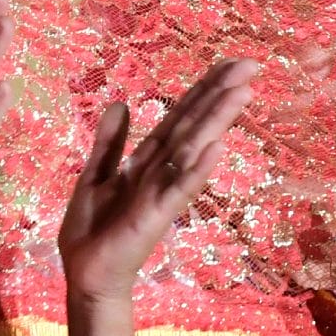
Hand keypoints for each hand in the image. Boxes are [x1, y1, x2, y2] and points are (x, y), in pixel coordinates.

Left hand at [58, 57, 258, 314]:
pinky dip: (197, 170)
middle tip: (251, 65)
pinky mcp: (155, 217)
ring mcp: (161, 194)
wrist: (85, 273)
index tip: (230, 62)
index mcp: (147, 160)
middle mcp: (161, 172)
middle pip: (193, 125)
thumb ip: (110, 142)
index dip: (202, 89)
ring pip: (191, 150)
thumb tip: (122, 102)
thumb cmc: (93, 230)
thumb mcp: (95, 176)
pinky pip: (179, 190)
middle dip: (219, 95)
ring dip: (216, 122)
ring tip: (241, 94)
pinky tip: (217, 148)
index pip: (179, 116)